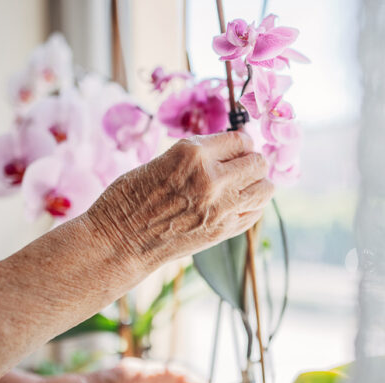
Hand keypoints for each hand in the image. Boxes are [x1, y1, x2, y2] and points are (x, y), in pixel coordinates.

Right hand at [86, 131, 273, 273]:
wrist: (119, 241)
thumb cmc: (130, 197)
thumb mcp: (163, 159)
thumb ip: (199, 154)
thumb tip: (231, 148)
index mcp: (192, 154)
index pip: (239, 139)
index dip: (241, 143)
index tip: (237, 148)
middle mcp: (212, 178)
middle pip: (258, 162)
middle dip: (251, 161)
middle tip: (241, 166)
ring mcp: (221, 208)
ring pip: (265, 188)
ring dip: (258, 183)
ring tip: (243, 185)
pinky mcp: (222, 231)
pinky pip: (256, 212)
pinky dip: (252, 205)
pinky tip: (238, 204)